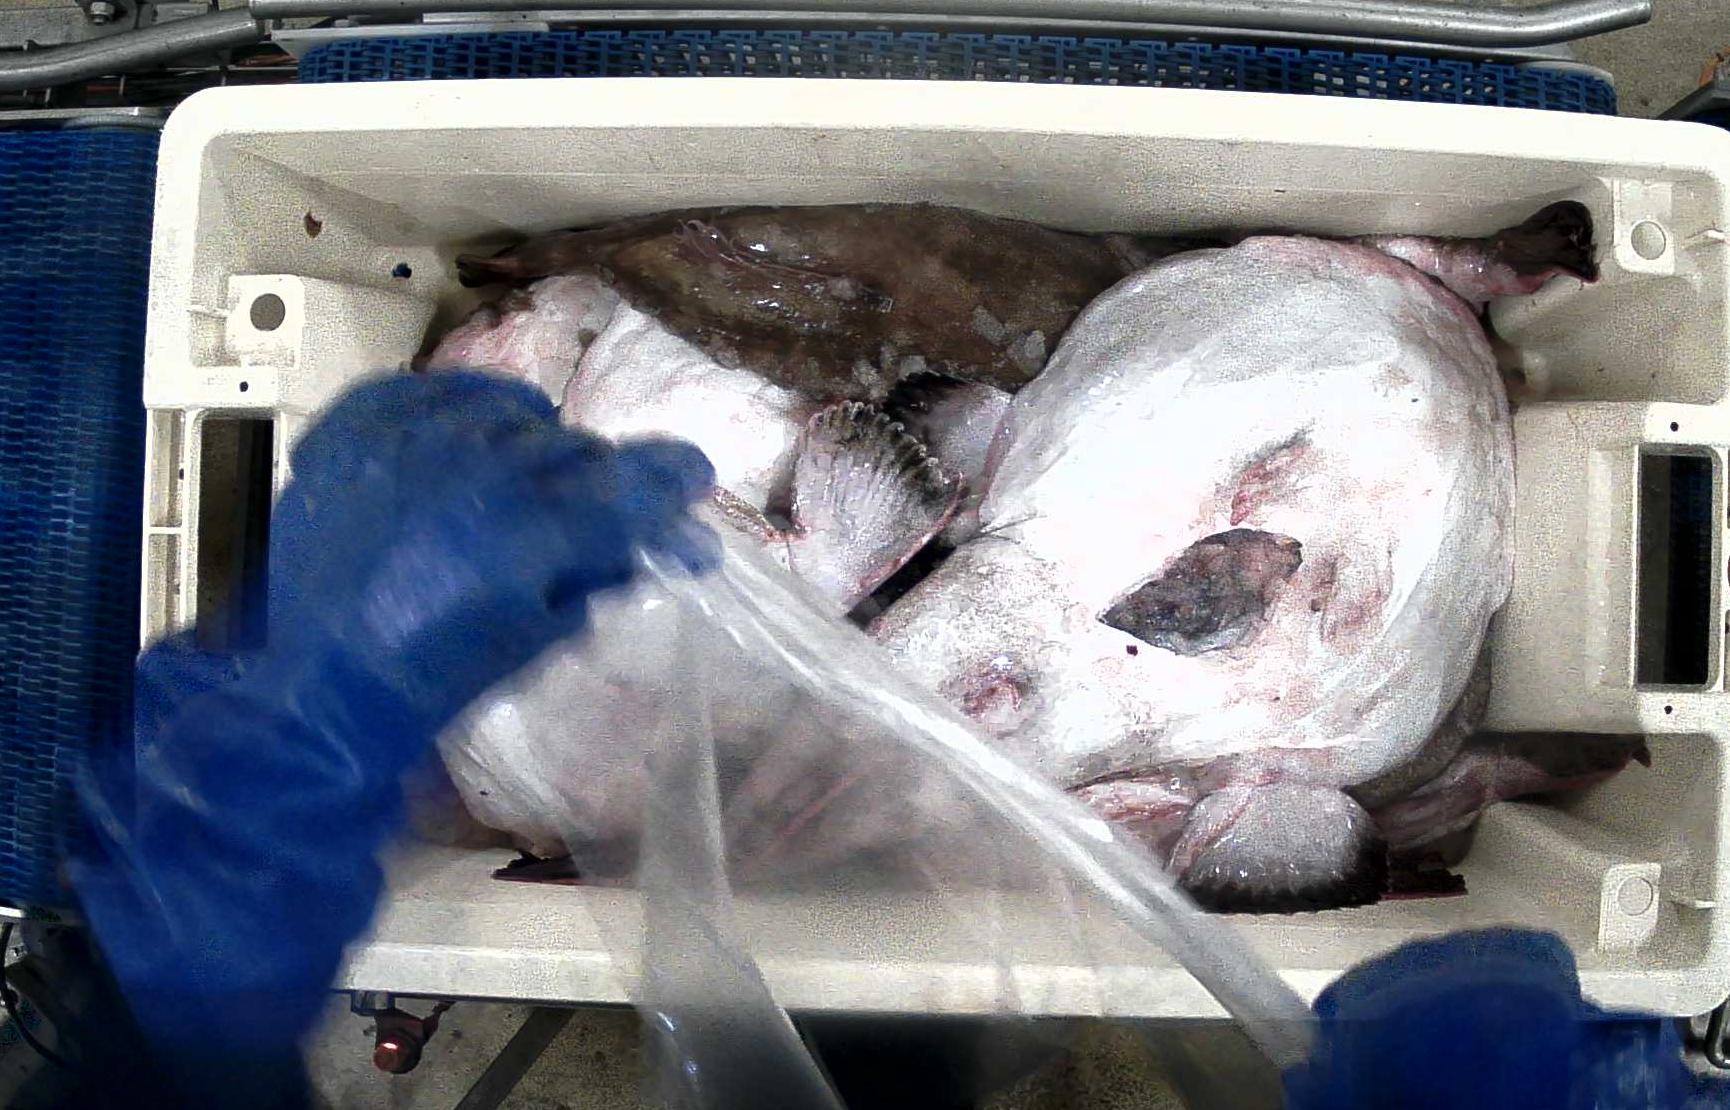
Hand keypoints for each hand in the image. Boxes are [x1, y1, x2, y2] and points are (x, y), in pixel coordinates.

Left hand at [67, 371, 715, 1108]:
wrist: (315, 688)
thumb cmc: (433, 677)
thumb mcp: (536, 635)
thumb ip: (598, 578)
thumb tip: (655, 545)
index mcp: (524, 532)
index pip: (625, 480)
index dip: (668, 474)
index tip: (691, 475)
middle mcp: (472, 470)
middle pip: (570, 445)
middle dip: (595, 476)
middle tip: (597, 508)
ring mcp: (406, 445)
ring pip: (507, 410)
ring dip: (528, 442)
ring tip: (520, 480)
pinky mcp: (353, 433)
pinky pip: (429, 391)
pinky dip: (459, 406)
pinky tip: (470, 434)